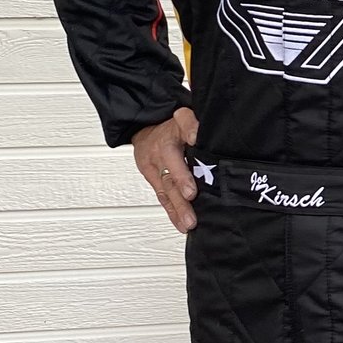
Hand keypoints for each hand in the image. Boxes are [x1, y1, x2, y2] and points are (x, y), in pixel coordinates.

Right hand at [132, 107, 199, 233]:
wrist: (144, 133)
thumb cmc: (169, 129)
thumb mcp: (181, 117)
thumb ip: (190, 121)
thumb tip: (198, 133)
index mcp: (170, 135)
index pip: (180, 131)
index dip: (187, 142)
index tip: (193, 152)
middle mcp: (160, 153)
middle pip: (170, 171)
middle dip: (180, 187)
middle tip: (191, 198)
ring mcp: (155, 169)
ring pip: (166, 189)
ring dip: (177, 208)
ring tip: (189, 222)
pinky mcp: (153, 181)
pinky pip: (163, 197)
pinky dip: (172, 212)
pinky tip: (181, 224)